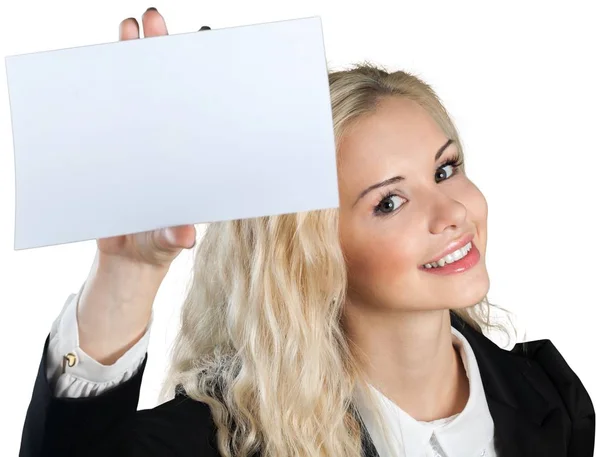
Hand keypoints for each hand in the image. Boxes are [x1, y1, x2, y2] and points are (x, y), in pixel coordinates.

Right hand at [77, 8, 204, 363]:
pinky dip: (101, 86)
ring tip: (129, 29)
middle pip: (171, 91)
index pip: (201, 112)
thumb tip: (184, 235)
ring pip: (138, 92)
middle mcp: (170, 141)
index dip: (204, 81)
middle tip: (159, 25)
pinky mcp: (113, 145)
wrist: (125, 256)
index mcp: (192, 158)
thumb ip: (172, 236)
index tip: (208, 47)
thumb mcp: (165, 242)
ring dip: (132, 58)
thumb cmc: (157, 246)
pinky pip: (108, 110)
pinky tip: (97, 64)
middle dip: (166, 54)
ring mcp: (141, 139)